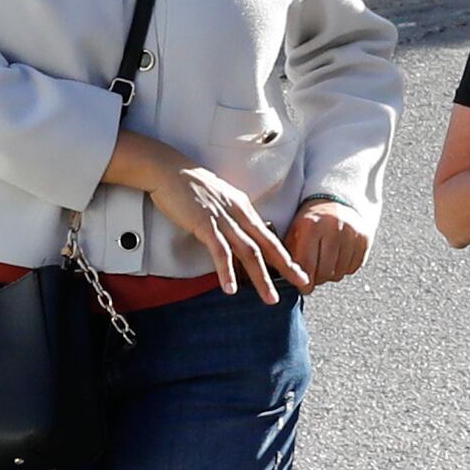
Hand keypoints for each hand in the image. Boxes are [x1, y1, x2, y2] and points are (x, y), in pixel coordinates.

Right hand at [128, 142, 305, 295]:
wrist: (168, 170)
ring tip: (270, 298)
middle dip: (286, 267)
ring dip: (261, 277)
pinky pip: (219, 251)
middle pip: (266, 245)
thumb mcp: (219, 199)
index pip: (268, 235)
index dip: (285, 255)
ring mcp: (222, 218)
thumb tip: (240, 230)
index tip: (298, 271)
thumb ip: (232, 215)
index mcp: (243, 207)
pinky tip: (230, 289)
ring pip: (248, 252)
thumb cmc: (189, 185)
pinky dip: (226, 271)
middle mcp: (238, 213)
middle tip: (302, 284)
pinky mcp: (204, 224)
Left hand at [286, 202, 372, 288]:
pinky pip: (353, 268)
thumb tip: (291, 281)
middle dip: (317, 279)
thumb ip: (290, 255)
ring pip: (339, 273)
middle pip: (324, 272)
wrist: (335, 201)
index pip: (307, 265)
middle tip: (313, 275)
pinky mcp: (364, 239)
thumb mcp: (295, 232)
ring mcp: (351, 234)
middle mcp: (333, 229)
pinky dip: (344, 269)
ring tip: (325, 264)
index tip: (303, 288)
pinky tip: (338, 259)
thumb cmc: (311, 221)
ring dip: (330, 275)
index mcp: (311, 226)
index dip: (304, 283)